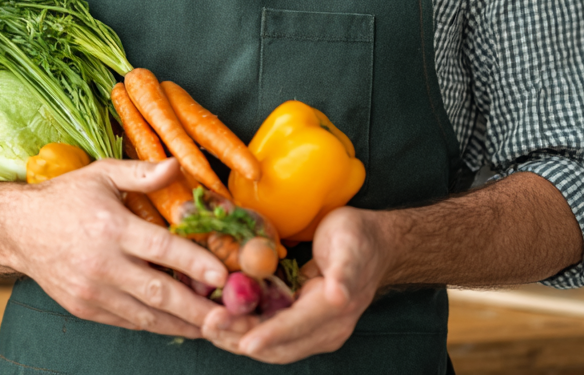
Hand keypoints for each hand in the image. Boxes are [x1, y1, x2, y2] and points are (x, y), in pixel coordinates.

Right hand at [0, 157, 227, 338]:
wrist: (19, 230)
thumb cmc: (66, 196)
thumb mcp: (102, 173)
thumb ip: (141, 172)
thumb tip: (177, 165)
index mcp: (111, 227)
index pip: (161, 250)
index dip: (195, 263)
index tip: (224, 273)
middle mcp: (103, 264)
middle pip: (159, 292)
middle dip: (198, 307)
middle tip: (231, 314)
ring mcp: (93, 292)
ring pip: (146, 316)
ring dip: (182, 324)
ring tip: (213, 326)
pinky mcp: (85, 309)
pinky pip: (127, 322)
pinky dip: (155, 325)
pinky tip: (178, 323)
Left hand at [201, 206, 389, 362]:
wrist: (374, 244)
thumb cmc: (359, 238)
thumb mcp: (351, 246)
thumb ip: (344, 273)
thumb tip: (338, 295)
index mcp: (335, 311)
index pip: (296, 328)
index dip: (270, 335)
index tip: (245, 341)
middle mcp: (325, 329)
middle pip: (278, 344)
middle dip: (242, 338)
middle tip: (209, 323)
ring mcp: (313, 329)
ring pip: (271, 344)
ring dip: (239, 337)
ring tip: (208, 324)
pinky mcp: (302, 322)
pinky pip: (271, 333)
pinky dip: (247, 329)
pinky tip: (224, 318)